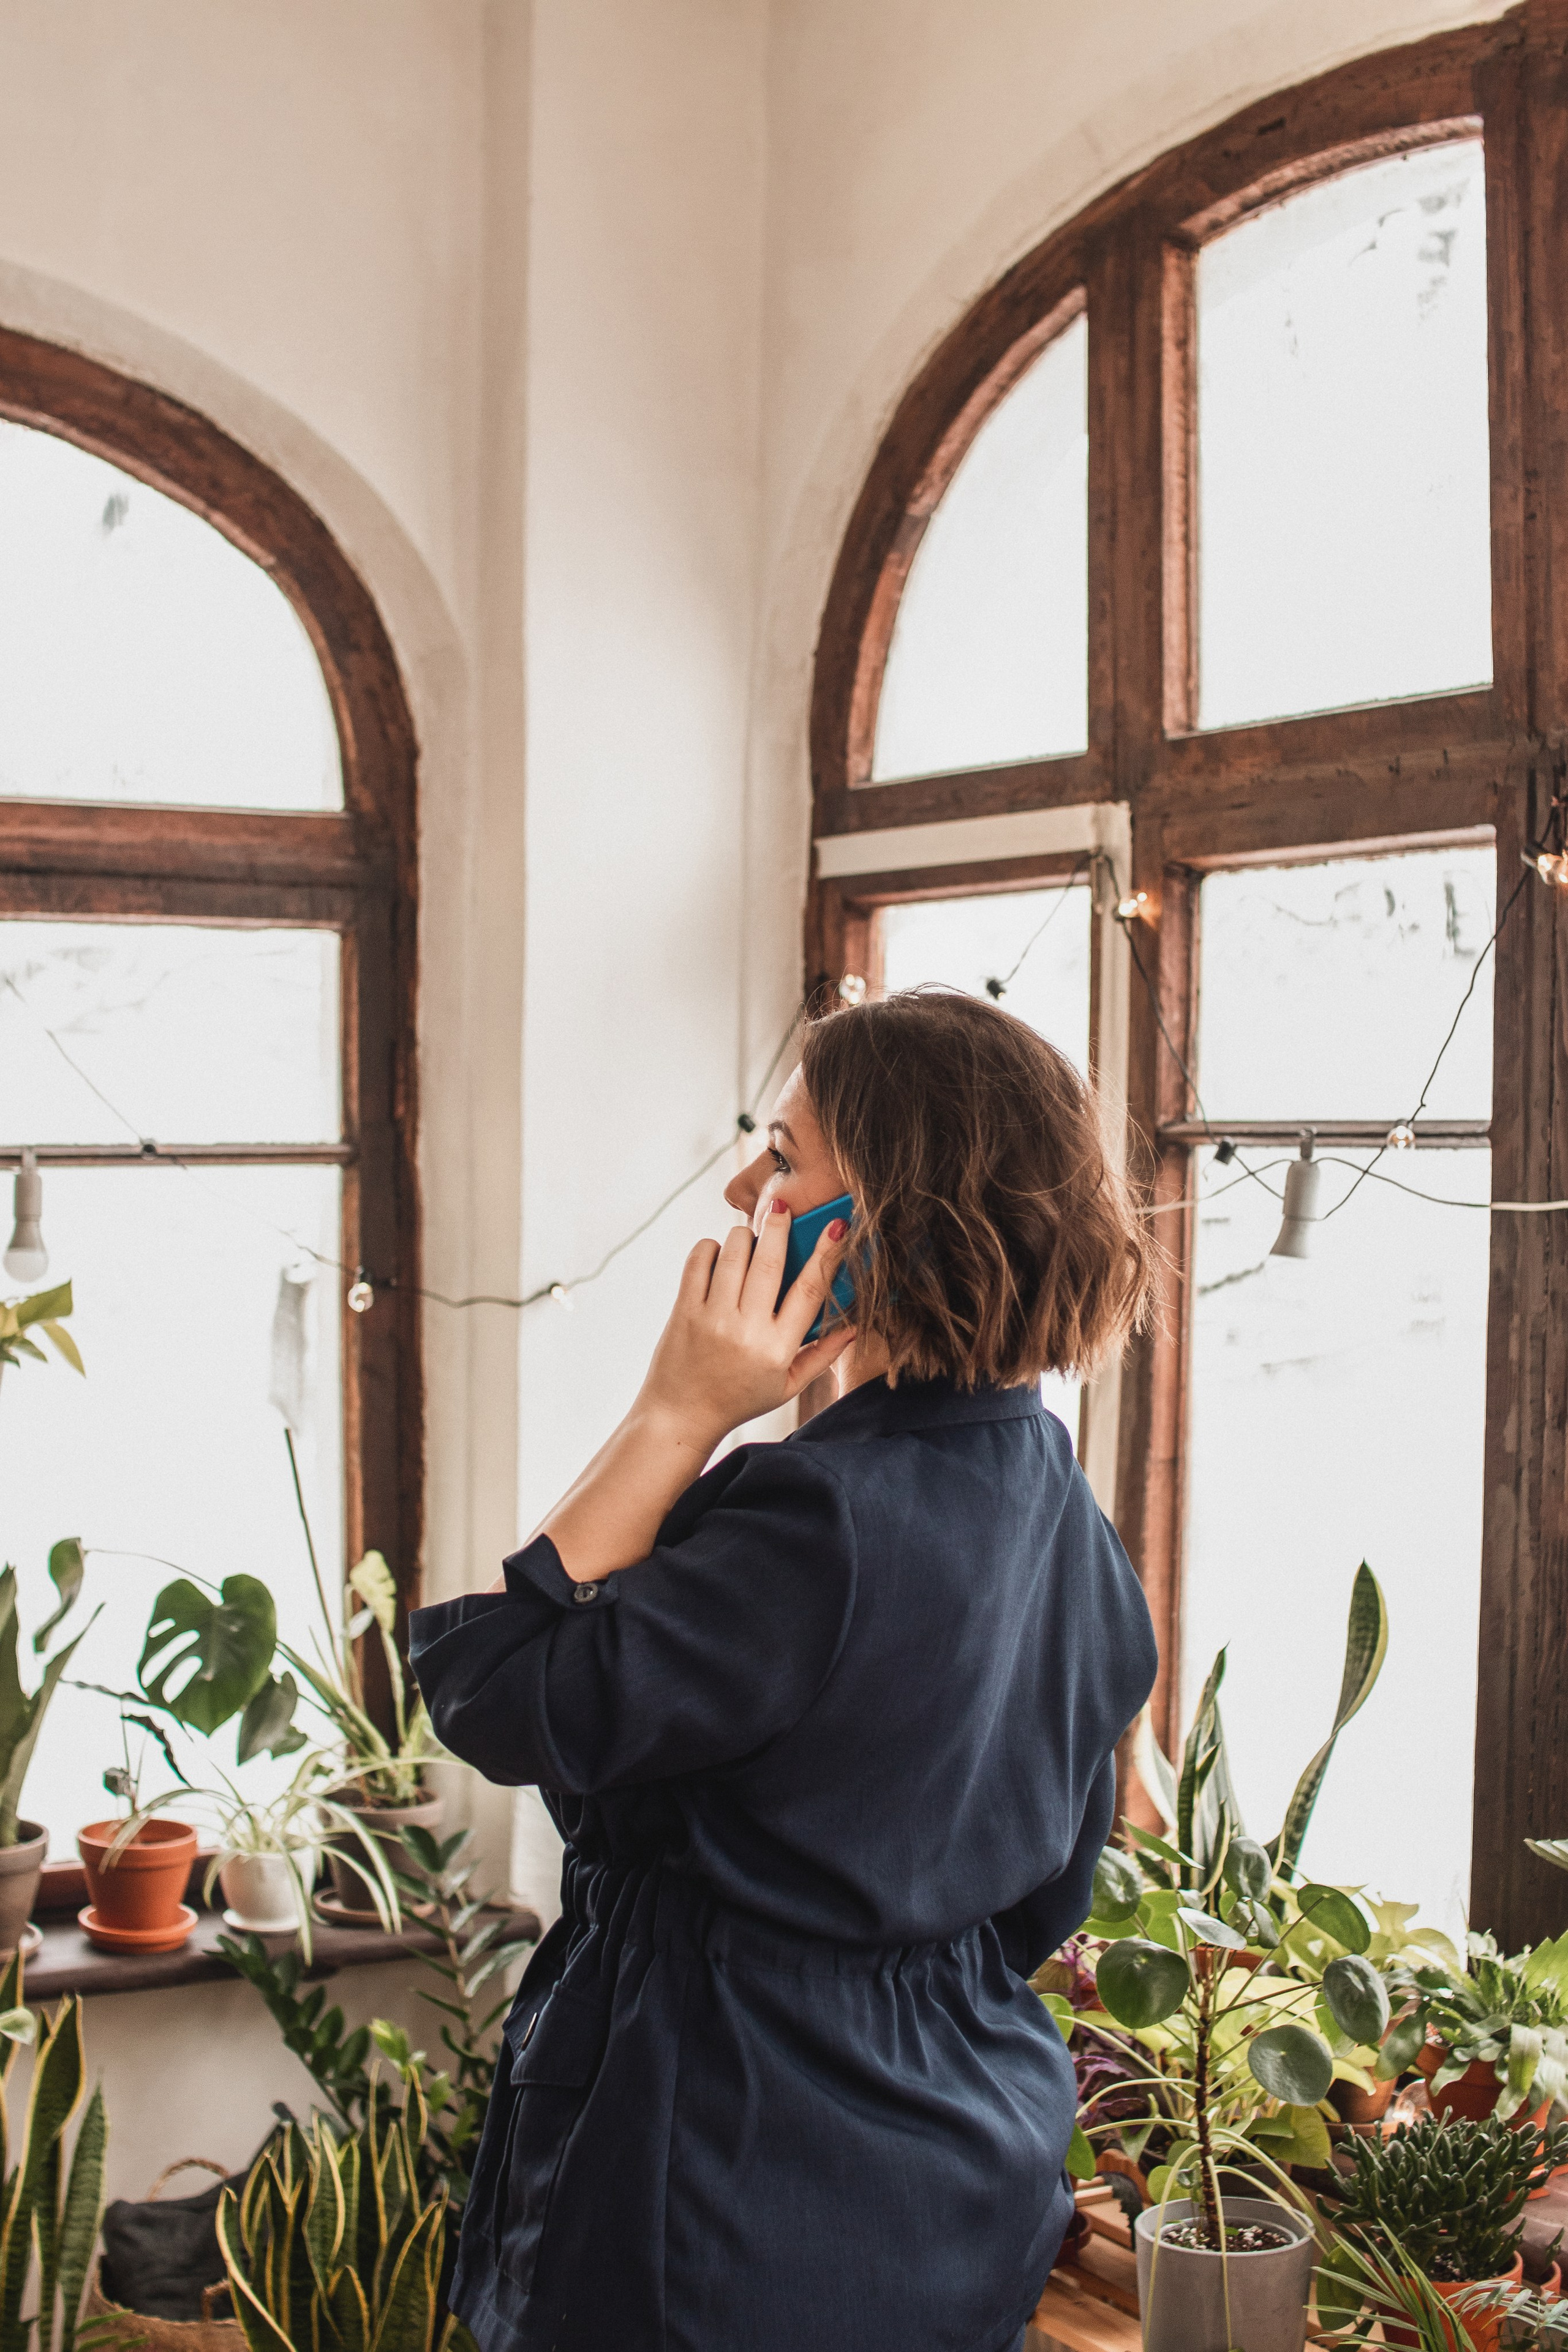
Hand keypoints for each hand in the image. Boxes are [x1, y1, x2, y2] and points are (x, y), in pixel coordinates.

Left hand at [636, 1201, 853, 1454]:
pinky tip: (718, 1256)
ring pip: (734, 1253)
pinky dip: (711, 1248)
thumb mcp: (787, 1386)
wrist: (681, 1416)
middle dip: (779, 1226)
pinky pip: (699, 1260)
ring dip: (744, 1236)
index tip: (838, 1226)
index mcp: (778, 1348)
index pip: (810, 1290)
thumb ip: (821, 1356)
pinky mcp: (684, 1311)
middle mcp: (747, 1330)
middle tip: (782, 1207)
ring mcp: (713, 1318)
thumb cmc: (739, 1399)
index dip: (827, 1254)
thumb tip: (854, 1327)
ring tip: (748, 1240)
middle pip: (771, 1261)